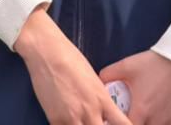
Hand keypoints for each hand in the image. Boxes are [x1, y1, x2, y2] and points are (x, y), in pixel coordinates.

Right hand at [13, 7, 130, 124]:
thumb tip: (101, 111)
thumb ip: (99, 99)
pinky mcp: (55, 119)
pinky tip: (67, 121)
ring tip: (80, 122)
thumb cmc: (70, 58)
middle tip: (98, 123)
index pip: (123, 124)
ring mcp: (72, 117)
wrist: (47, 52)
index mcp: (102, 99)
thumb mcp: (93, 79)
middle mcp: (90, 111)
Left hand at [100, 51, 170, 124]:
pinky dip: (164, 123)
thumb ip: (108, 75)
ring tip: (146, 115)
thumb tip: (99, 83)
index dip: (119, 124)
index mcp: (141, 110)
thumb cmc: (155, 63)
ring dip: (150, 123)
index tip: (117, 118)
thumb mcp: (126, 66)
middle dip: (134, 123)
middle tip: (132, 115)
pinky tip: (160, 116)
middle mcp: (157, 120)